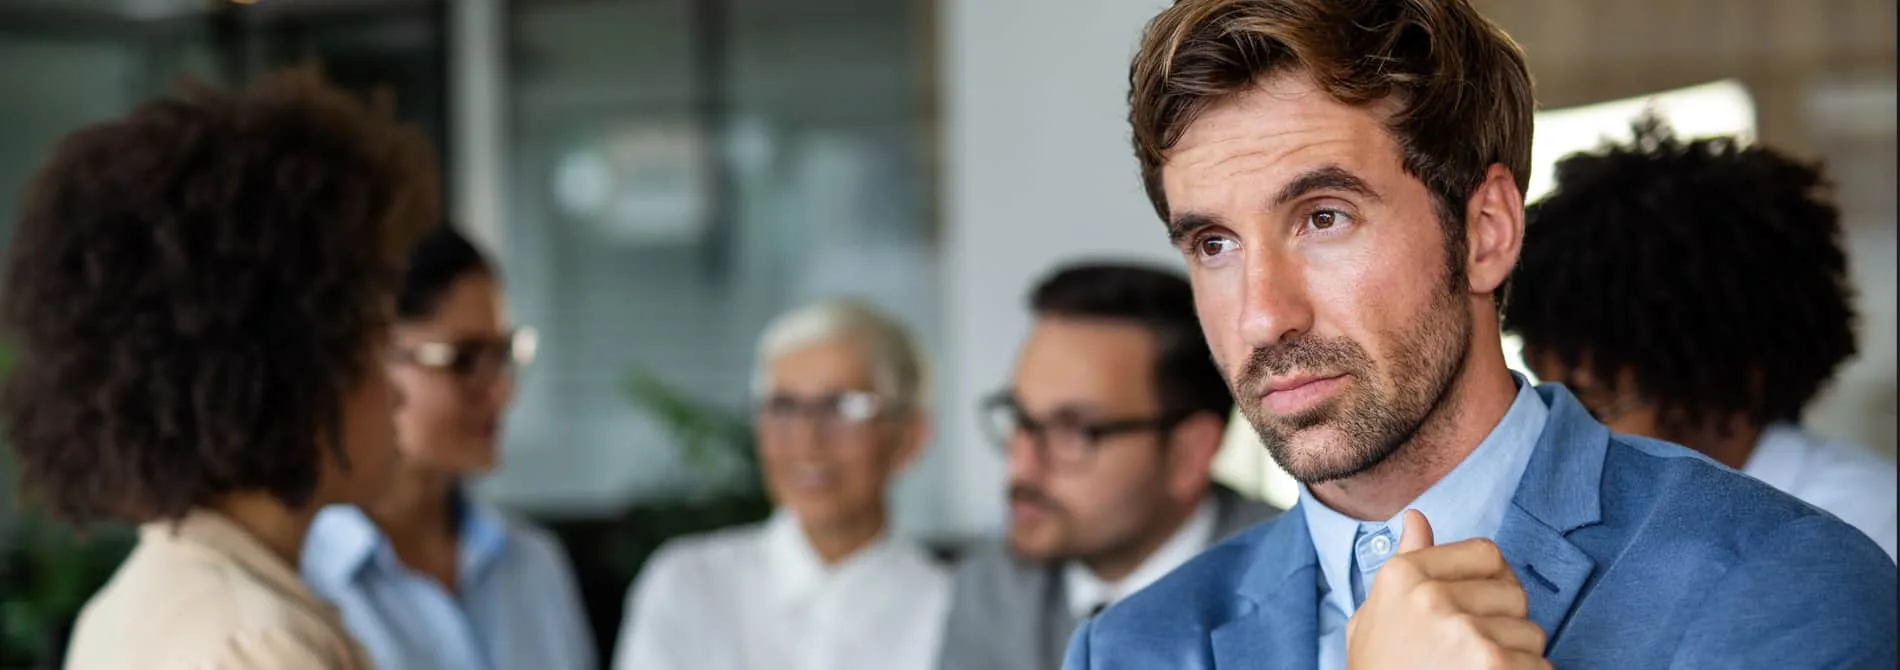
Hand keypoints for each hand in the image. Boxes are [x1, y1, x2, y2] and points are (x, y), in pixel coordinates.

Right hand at [1345, 510, 1549, 669]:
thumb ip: (1402, 564)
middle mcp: (1431, 597)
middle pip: (1514, 593)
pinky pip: (1540, 665)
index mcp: (1402, 577)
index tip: (1478, 607)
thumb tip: (1416, 518)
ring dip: (1517, 659)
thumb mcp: (1375, 617)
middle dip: (1505, 623)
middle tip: (1473, 654)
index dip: (1492, 582)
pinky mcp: (1493, 664)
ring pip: (1532, 633)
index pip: (1485, 553)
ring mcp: (1464, 631)